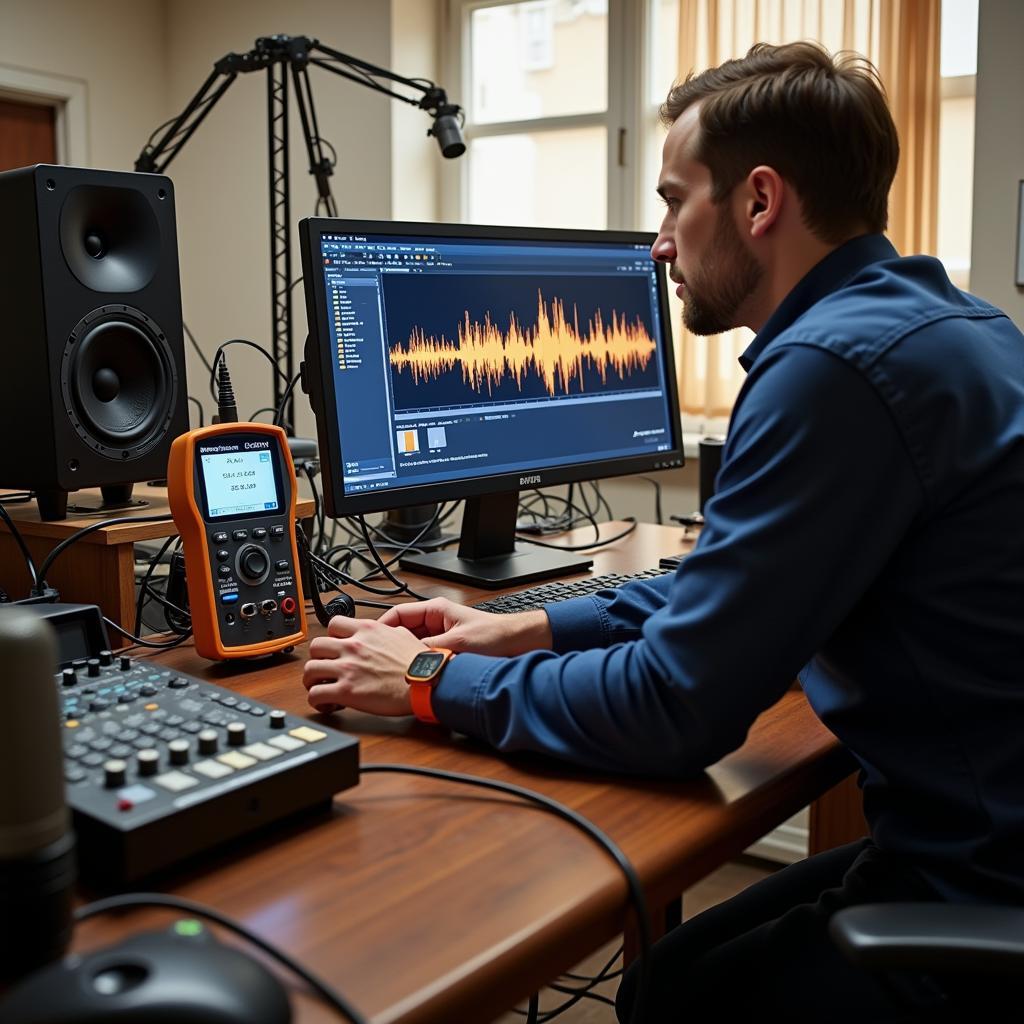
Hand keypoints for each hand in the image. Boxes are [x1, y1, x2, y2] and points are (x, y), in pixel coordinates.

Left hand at [302, 615, 426, 716]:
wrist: (426, 683)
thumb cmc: (419, 664)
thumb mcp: (403, 635)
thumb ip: (387, 631)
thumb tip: (386, 632)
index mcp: (367, 630)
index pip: (333, 624)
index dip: (331, 638)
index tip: (335, 648)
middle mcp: (353, 646)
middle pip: (315, 646)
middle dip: (318, 659)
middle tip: (325, 669)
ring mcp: (347, 669)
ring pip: (309, 670)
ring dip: (312, 681)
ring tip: (322, 688)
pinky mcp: (346, 691)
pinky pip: (315, 694)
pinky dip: (316, 701)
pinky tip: (327, 704)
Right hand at [377, 598, 551, 656]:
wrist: (520, 644)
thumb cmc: (496, 635)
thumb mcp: (457, 643)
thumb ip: (429, 649)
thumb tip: (405, 660)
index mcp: (435, 610)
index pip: (397, 614)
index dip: (381, 628)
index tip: (369, 642)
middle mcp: (436, 621)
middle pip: (401, 632)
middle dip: (389, 646)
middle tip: (376, 661)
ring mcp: (441, 636)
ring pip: (411, 647)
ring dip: (405, 658)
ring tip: (393, 671)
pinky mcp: (448, 651)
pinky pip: (424, 656)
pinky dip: (418, 665)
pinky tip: (414, 676)